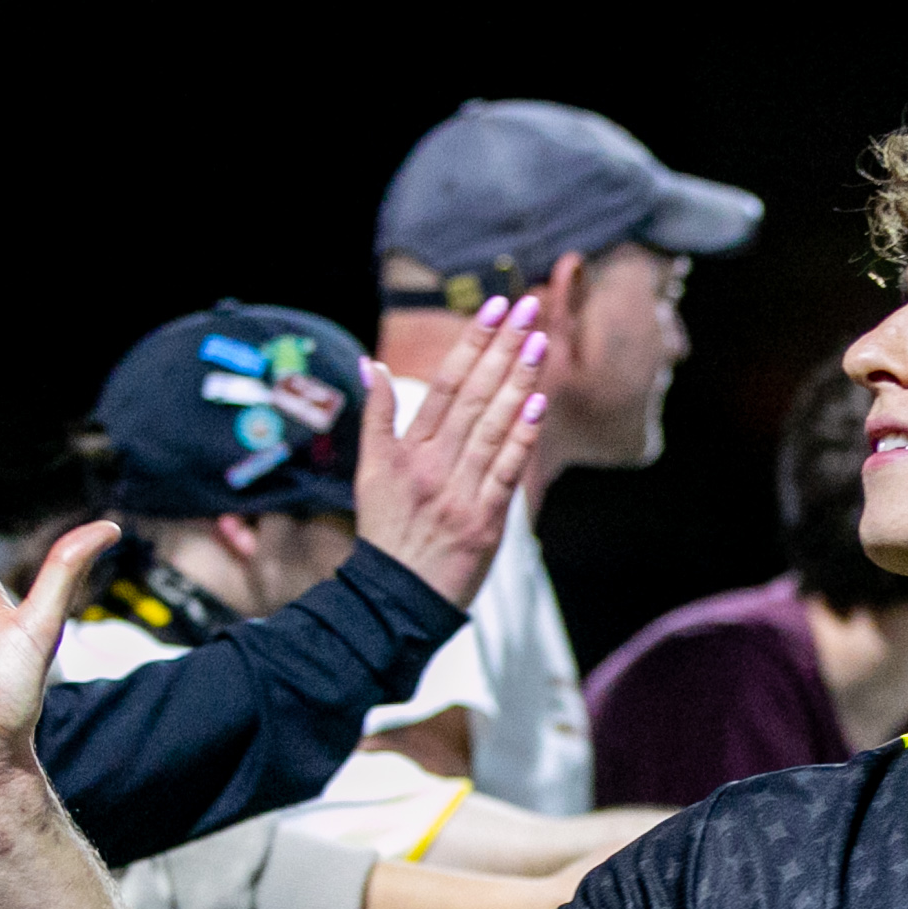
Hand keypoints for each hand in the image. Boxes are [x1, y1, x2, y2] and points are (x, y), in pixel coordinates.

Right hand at [354, 296, 551, 605]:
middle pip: (472, 397)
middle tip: (527, 308)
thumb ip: (375, 416)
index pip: (444, 384)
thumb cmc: (386, 532)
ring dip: (517, 382)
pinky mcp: (484, 523)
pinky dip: (522, 439)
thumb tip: (370, 364)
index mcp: (407, 450)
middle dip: (502, 348)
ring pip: (492, 428)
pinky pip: (506, 473)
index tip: (496, 308)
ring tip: (539, 342)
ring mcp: (459, 493)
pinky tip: (537, 405)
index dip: (472, 343)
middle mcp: (433, 466)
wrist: (394, 600)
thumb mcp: (368, 472)